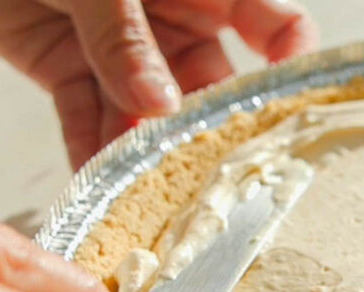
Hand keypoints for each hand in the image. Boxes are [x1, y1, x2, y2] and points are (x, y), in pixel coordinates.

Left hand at [0, 0, 317, 167]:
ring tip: (148, 194)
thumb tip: (159, 105)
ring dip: (145, 154)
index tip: (289, 106)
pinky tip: (97, 186)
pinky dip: (88, 154)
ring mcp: (126, 54)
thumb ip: (125, 39)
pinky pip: (87, 120)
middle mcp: (175, 26)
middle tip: (207, 174)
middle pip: (209, 90)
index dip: (289, 62)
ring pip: (146, 116)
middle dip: (205, 133)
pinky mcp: (74, 72)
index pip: (272, 24)